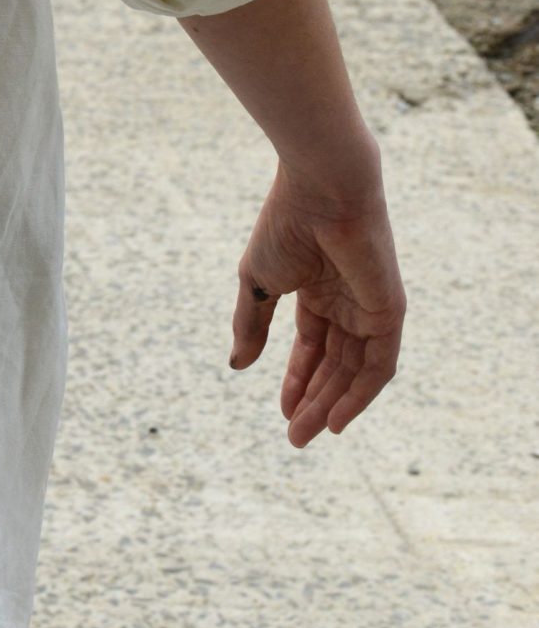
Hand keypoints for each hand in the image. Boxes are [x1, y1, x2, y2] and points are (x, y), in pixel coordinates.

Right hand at [228, 162, 404, 446]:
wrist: (320, 190)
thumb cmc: (285, 225)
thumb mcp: (259, 284)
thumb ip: (250, 325)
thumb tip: (238, 365)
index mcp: (319, 290)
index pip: (313, 346)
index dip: (297, 380)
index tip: (282, 412)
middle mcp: (348, 302)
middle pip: (335, 365)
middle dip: (314, 401)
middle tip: (294, 437)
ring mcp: (370, 307)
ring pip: (355, 372)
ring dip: (332, 405)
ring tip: (306, 433)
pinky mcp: (389, 311)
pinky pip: (379, 365)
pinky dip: (360, 395)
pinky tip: (337, 419)